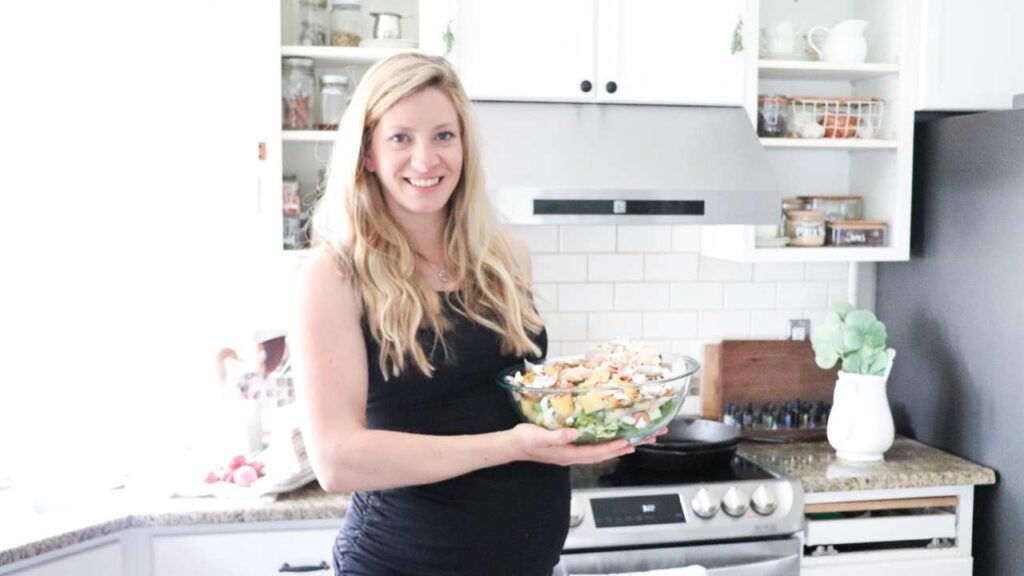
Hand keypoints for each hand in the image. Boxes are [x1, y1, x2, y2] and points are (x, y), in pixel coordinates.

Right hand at [508, 424, 668, 465]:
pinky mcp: (572, 446)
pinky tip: (616, 436)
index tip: (632, 441)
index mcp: (570, 454)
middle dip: (629, 445)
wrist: (513, 445)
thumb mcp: (538, 436)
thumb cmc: (525, 440)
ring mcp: (574, 451)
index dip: (615, 447)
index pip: (598, 452)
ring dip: (623, 443)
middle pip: (607, 452)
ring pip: (604, 449)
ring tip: (642, 437)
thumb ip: (556, 436)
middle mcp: (576, 455)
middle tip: (650, 437)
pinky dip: (610, 441)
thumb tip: (574, 434)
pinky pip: (596, 445)